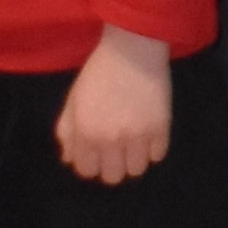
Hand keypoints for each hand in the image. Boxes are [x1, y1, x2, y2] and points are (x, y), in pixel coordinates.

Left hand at [54, 31, 170, 184]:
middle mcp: (110, 139)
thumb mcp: (74, 100)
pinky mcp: (161, 128)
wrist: (133, 50)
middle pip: (112, 177)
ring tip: (134, 143)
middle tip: (116, 149)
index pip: (86, 170)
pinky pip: (158, 155)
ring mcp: (137, 135)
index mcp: (86, 132)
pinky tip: (149, 133)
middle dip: (112, 166)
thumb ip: (67, 131)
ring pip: (136, 170)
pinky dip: (153, 149)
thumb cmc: (99, 73)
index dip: (91, 163)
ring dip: (134, 160)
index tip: (97, 151)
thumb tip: (69, 159)